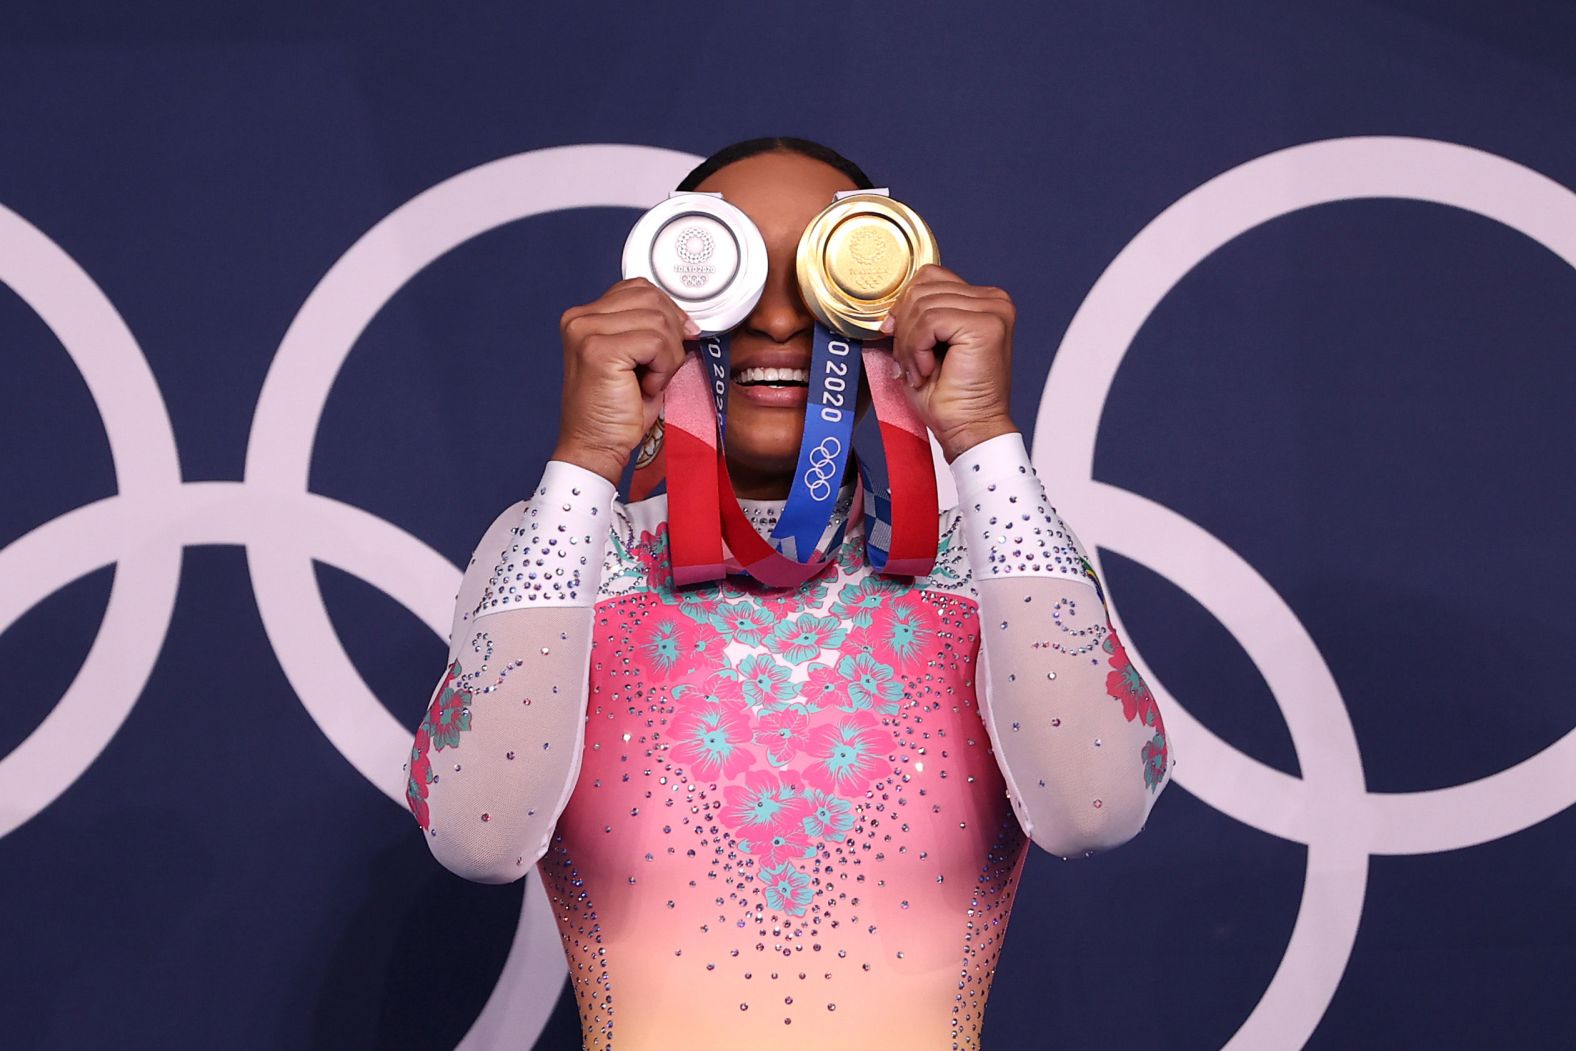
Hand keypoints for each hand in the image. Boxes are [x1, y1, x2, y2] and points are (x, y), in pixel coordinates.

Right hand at [552, 277, 697, 484]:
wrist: (597, 447)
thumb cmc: (617, 411)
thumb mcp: (637, 360)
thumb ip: (651, 330)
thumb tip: (687, 321)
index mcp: (585, 316)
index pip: (640, 288)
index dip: (668, 312)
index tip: (678, 341)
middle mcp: (580, 318)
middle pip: (652, 299)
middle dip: (671, 335)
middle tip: (662, 369)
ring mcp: (586, 332)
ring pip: (658, 321)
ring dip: (668, 356)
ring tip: (651, 381)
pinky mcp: (599, 351)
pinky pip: (656, 342)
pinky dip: (663, 368)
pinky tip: (648, 387)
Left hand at [881, 264, 1018, 460]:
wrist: (968, 430)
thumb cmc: (948, 397)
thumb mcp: (924, 346)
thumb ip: (915, 317)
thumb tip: (889, 309)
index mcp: (981, 300)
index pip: (928, 278)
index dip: (904, 308)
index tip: (899, 341)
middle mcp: (993, 300)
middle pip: (922, 289)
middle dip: (905, 330)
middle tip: (911, 365)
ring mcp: (993, 310)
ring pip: (923, 305)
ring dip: (910, 344)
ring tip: (920, 371)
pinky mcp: (986, 325)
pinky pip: (930, 321)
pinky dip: (918, 349)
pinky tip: (928, 371)